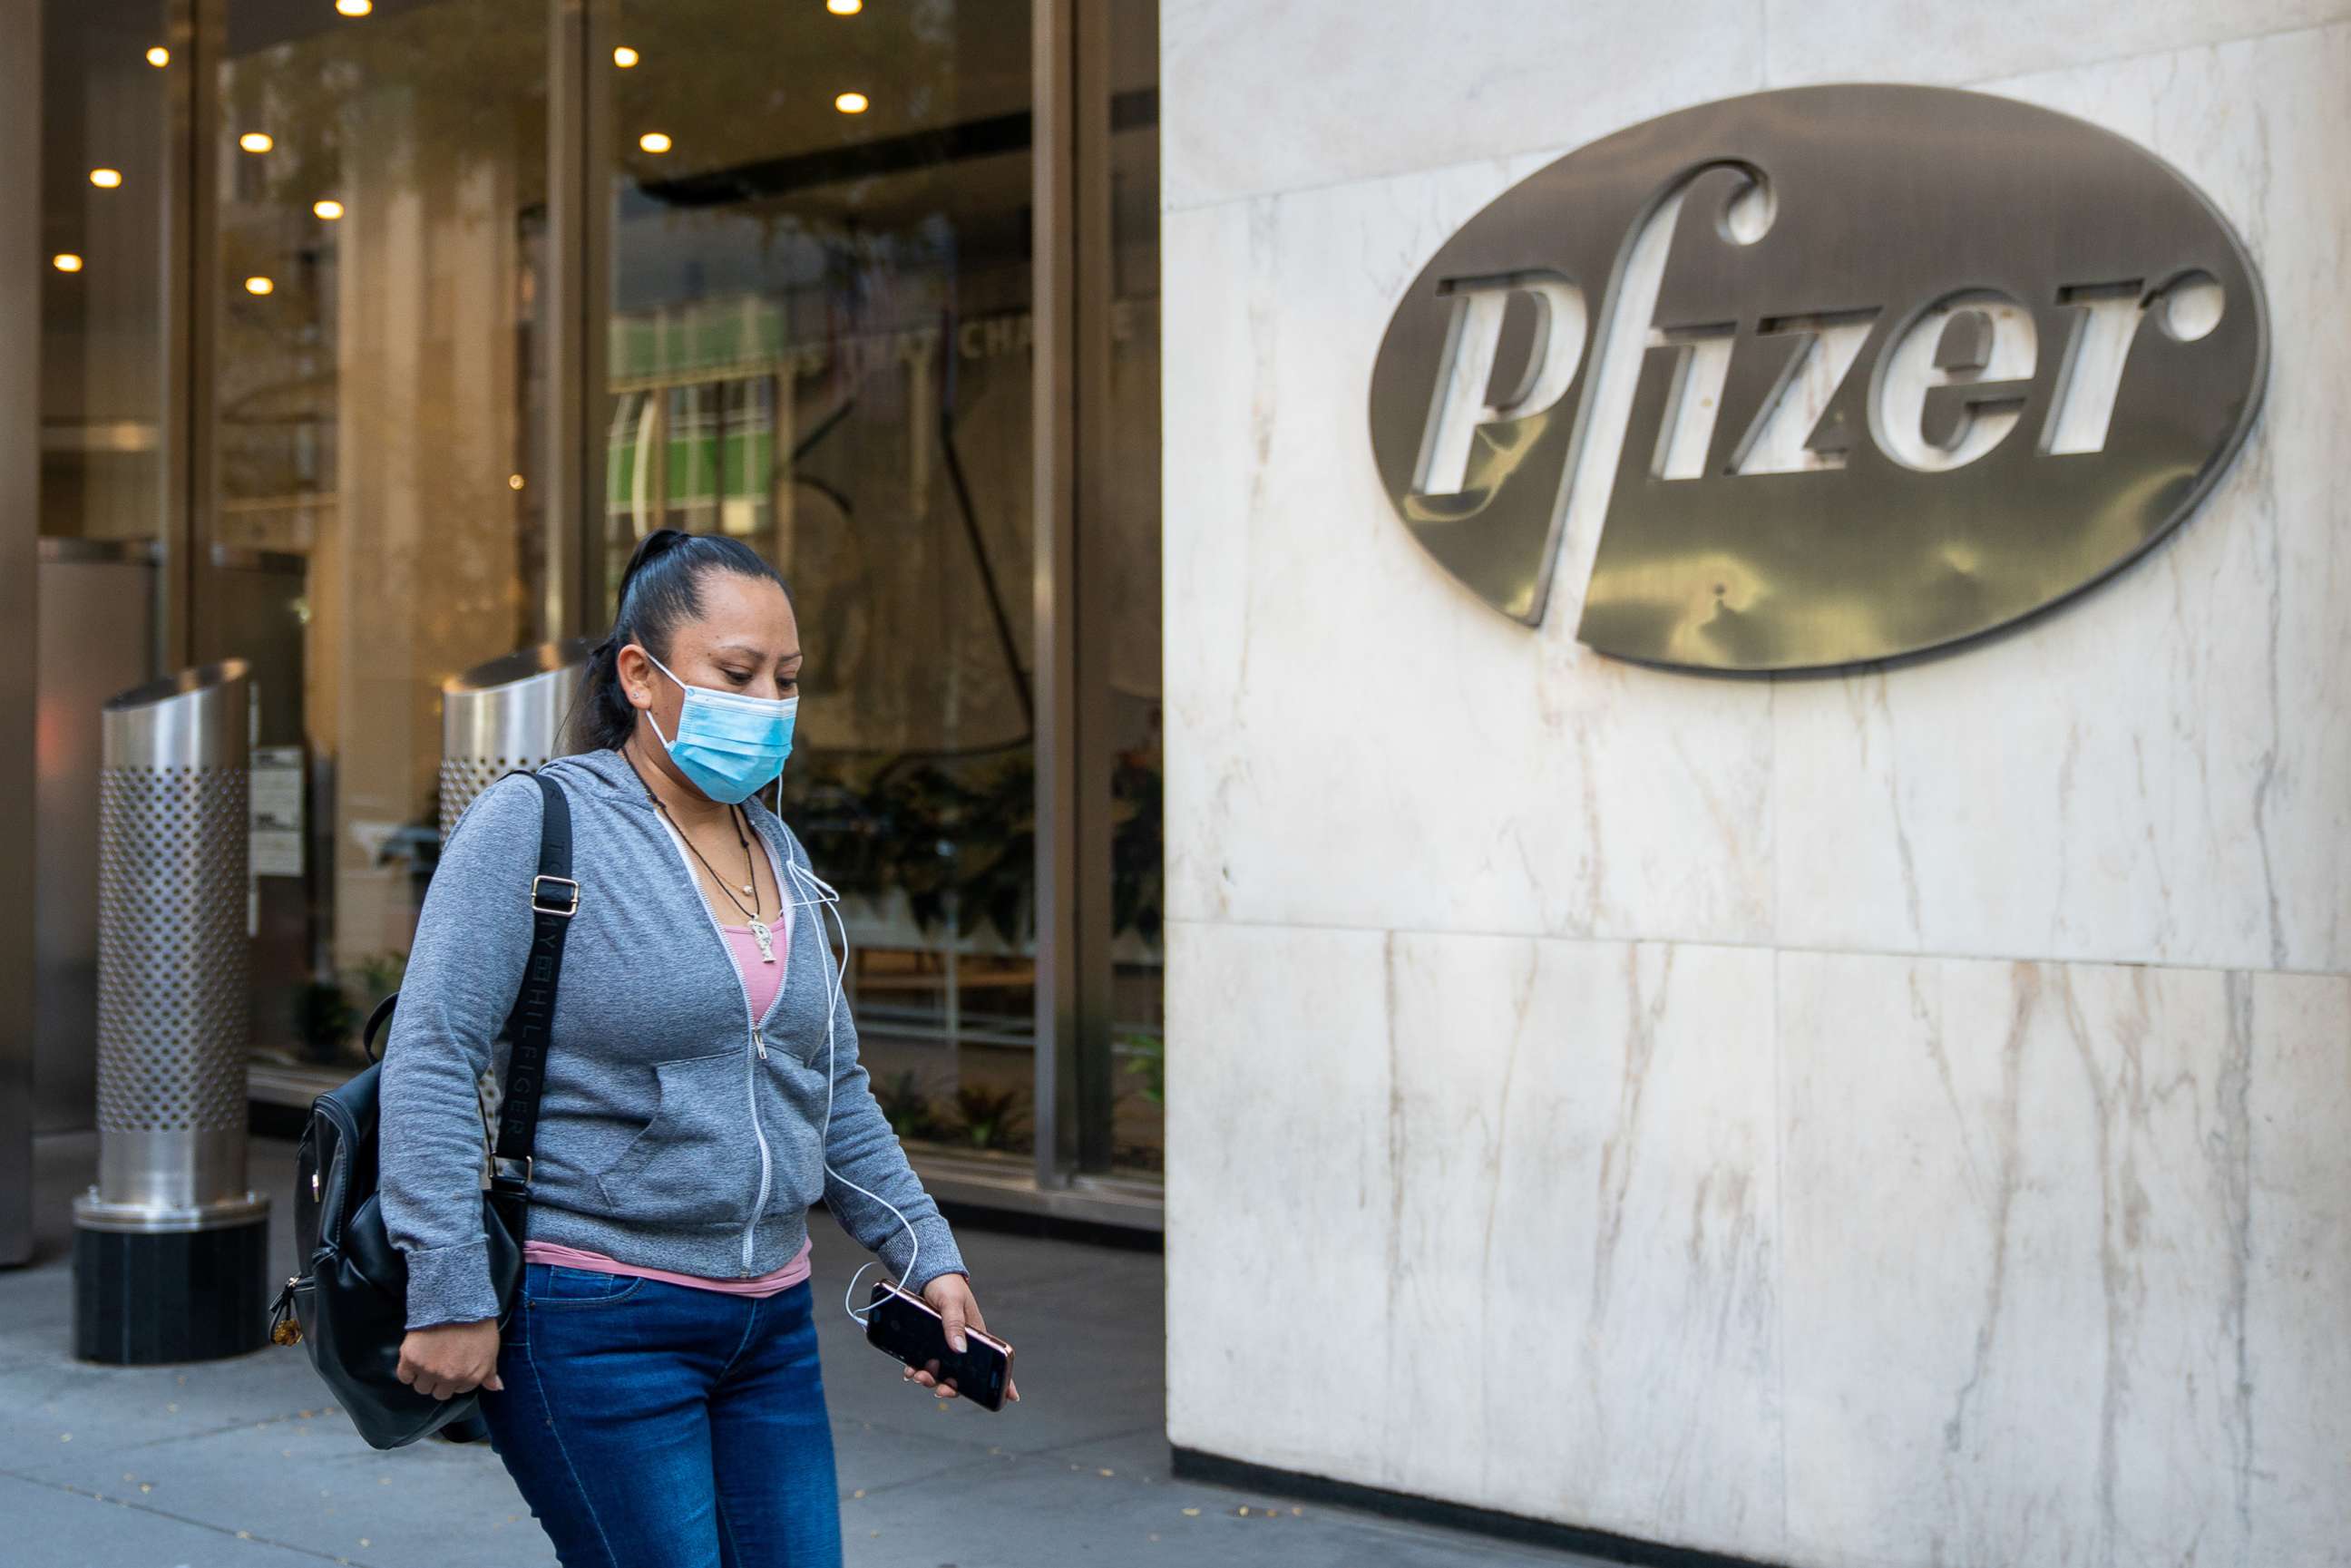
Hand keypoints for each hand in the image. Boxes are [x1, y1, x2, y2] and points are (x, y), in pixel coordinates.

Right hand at [396, 1320, 503, 1400]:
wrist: (455, 1303)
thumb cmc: (477, 1323)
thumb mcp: (491, 1348)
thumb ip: (490, 1372)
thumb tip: (496, 1388)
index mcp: (470, 1378)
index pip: (457, 1391)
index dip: (455, 1379)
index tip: (452, 1367)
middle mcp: (449, 1378)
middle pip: (438, 1393)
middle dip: (439, 1381)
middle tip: (439, 1364)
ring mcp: (429, 1371)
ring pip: (421, 1388)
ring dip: (423, 1378)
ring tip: (427, 1360)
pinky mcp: (411, 1361)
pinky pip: (404, 1377)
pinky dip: (407, 1372)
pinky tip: (414, 1361)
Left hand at [903, 1273, 1019, 1403]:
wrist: (926, 1274)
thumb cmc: (947, 1285)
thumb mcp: (952, 1302)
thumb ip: (954, 1324)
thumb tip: (960, 1349)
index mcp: (976, 1336)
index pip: (993, 1362)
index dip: (1005, 1380)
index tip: (1011, 1397)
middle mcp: (963, 1345)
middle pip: (962, 1376)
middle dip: (950, 1387)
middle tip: (939, 1389)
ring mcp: (945, 1345)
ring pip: (940, 1373)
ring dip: (930, 1379)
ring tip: (918, 1375)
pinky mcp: (929, 1344)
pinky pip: (924, 1364)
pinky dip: (916, 1370)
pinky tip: (909, 1370)